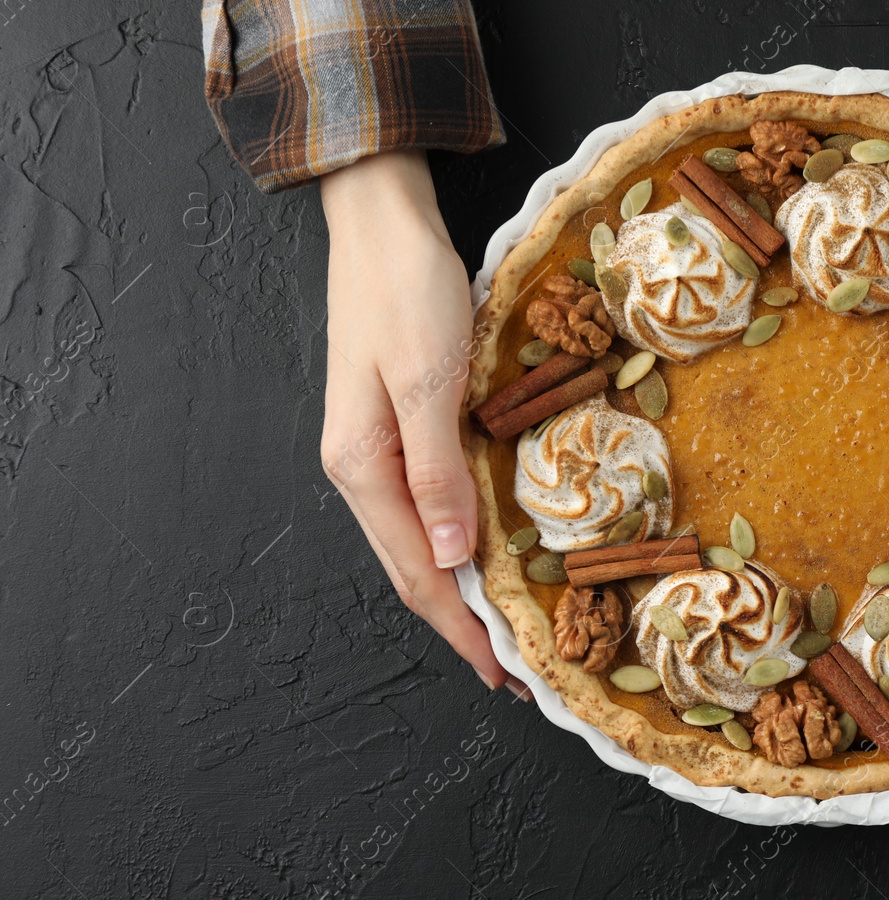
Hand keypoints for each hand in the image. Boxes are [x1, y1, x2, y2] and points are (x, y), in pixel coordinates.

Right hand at [319, 150, 526, 697]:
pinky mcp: (396, 425)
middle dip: (460, 623)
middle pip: (413, 568)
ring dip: (460, 587)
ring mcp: (375, 449)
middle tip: (516, 668)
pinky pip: (427, 503)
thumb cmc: (405, 292)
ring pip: (419, 540)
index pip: (418, 574)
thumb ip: (437, 470)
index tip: (507, 675)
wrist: (382, 224)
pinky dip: (458, 539)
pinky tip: (486, 549)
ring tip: (506, 623)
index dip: (460, 630)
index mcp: (363, 467)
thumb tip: (453, 559)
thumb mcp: (428, 381)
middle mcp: (361, 469)